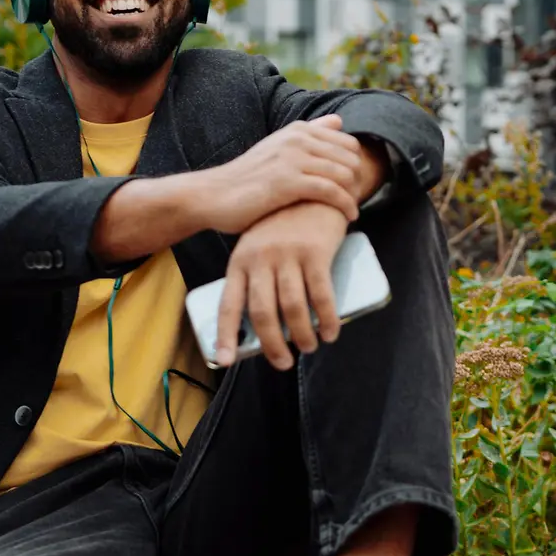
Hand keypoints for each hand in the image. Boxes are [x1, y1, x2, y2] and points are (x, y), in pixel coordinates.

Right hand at [195, 117, 364, 234]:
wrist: (213, 196)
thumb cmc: (246, 179)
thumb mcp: (277, 149)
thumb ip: (309, 134)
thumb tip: (338, 120)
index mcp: (297, 130)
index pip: (347, 143)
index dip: (354, 167)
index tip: (352, 187)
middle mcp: (297, 139)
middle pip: (350, 158)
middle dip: (358, 182)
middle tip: (354, 202)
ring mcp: (292, 159)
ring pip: (344, 174)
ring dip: (354, 196)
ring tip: (351, 212)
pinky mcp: (288, 182)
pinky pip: (331, 191)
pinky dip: (345, 205)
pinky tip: (348, 218)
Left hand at [214, 201, 349, 369]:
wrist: (312, 192)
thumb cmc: (283, 228)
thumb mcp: (259, 248)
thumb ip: (256, 279)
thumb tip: (261, 327)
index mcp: (240, 261)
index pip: (229, 304)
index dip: (225, 335)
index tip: (225, 361)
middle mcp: (260, 259)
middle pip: (262, 313)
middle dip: (272, 345)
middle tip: (282, 362)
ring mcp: (288, 255)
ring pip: (292, 308)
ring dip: (301, 336)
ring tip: (308, 347)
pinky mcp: (315, 252)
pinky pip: (321, 295)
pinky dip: (326, 319)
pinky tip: (330, 332)